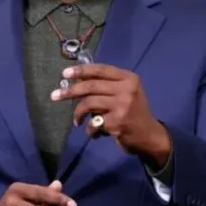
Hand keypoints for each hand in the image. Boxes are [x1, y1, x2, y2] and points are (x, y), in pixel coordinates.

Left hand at [51, 63, 170, 165]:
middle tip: (55, 95)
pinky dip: (90, 129)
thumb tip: (77, 79)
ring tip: (76, 121)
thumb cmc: (134, 112)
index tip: (65, 74)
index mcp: (128, 78)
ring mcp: (122, 106)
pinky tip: (94, 133)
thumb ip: (107, 85)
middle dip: (70, 91)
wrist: (150, 136)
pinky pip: (94, 123)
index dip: (81, 70)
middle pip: (91, 86)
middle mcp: (127, 89)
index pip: (101, 69)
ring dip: (78, 114)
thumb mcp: (126, 93)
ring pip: (89, 103)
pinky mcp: (117, 122)